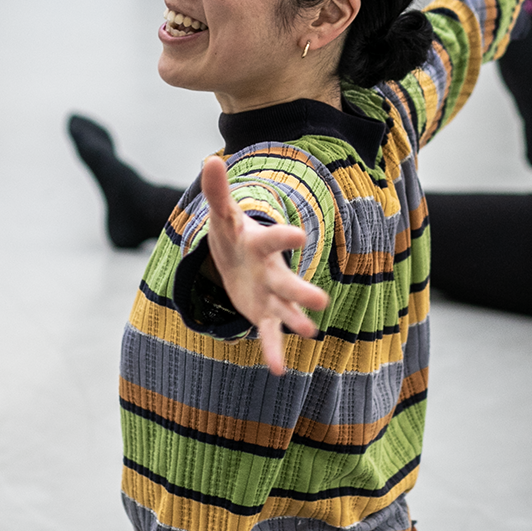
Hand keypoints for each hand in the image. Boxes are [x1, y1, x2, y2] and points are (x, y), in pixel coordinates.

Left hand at [199, 155, 327, 375]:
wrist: (237, 259)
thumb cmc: (231, 233)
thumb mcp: (222, 215)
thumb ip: (218, 191)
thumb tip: (210, 160)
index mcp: (260, 243)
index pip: (273, 238)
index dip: (285, 235)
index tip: (300, 235)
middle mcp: (271, 270)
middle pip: (287, 281)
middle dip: (301, 291)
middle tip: (321, 302)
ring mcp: (270, 294)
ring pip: (285, 310)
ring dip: (296, 321)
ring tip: (310, 332)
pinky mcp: (263, 314)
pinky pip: (269, 335)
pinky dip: (273, 351)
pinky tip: (278, 370)